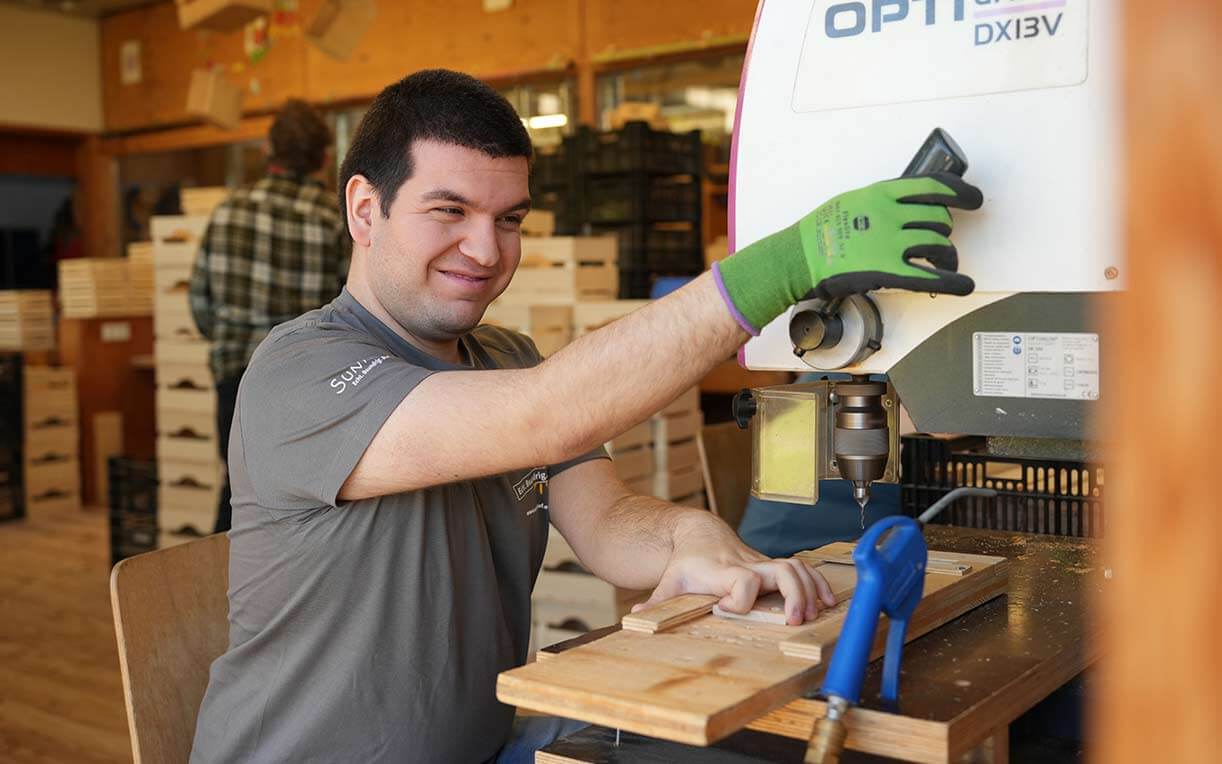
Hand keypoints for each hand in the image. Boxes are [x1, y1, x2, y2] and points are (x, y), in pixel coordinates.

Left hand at [631, 513, 836, 625]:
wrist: (698, 533)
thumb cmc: (685, 561)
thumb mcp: (668, 582)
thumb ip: (656, 602)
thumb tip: (635, 616)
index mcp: (722, 571)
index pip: (741, 582)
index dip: (739, 599)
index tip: (726, 611)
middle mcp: (747, 565)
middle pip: (781, 572)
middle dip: (793, 595)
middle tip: (793, 620)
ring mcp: (762, 564)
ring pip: (796, 568)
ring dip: (810, 591)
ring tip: (815, 614)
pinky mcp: (771, 566)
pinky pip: (802, 569)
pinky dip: (817, 583)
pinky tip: (827, 601)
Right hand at [715, 172, 983, 332]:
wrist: (797, 257)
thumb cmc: (819, 232)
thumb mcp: (851, 202)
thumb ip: (880, 202)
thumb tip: (902, 206)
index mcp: (882, 194)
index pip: (934, 186)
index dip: (961, 193)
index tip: (973, 199)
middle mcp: (890, 215)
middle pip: (939, 219)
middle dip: (944, 230)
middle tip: (939, 240)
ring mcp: (891, 244)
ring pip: (940, 245)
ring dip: (948, 255)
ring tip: (945, 263)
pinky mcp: (889, 272)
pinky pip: (932, 277)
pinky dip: (954, 282)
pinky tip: (964, 285)